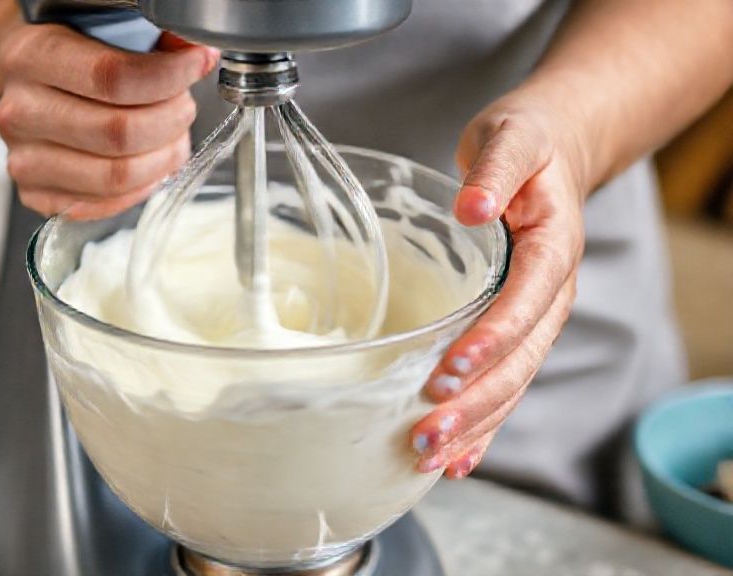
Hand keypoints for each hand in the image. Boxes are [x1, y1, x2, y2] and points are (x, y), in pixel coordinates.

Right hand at [0, 22, 218, 218]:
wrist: (26, 83)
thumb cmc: (68, 55)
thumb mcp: (99, 27)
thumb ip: (147, 39)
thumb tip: (194, 53)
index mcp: (30, 57)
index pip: (112, 77)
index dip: (167, 76)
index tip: (195, 66)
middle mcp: (20, 111)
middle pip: (118, 133)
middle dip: (170, 120)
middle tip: (184, 107)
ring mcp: (23, 158)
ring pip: (116, 176)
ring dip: (162, 158)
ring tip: (173, 137)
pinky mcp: (34, 194)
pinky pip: (105, 204)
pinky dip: (141, 186)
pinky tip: (150, 163)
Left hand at [409, 93, 589, 478]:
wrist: (550, 150)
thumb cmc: (524, 144)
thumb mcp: (510, 139)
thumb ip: (494, 171)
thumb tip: (472, 205)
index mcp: (552, 249)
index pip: (525, 303)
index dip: (490, 339)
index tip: (450, 368)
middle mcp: (550, 293)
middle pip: (519, 361)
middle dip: (474, 402)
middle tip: (426, 432)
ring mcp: (535, 317)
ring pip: (512, 383)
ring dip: (474, 424)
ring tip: (430, 456)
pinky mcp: (515, 328)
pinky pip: (505, 384)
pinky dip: (484, 425)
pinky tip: (457, 459)